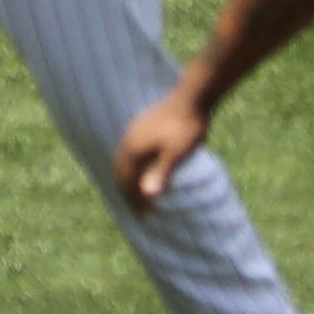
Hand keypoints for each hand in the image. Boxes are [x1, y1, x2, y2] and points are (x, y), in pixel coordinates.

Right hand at [112, 85, 209, 213]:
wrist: (192, 98)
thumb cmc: (186, 128)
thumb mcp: (176, 155)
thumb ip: (160, 174)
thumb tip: (147, 194)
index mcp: (133, 150)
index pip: (127, 182)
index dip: (135, 201)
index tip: (146, 215)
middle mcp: (128, 141)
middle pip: (121, 173)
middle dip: (128, 193)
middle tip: (141, 210)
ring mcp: (133, 132)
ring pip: (124, 162)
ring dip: (130, 180)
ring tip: (141, 193)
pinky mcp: (140, 127)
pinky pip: (130, 153)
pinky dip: (134, 168)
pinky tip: (147, 169)